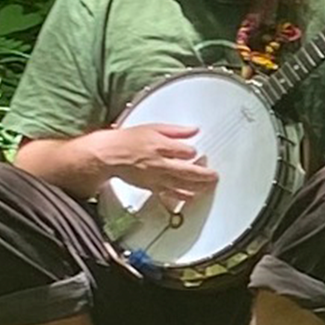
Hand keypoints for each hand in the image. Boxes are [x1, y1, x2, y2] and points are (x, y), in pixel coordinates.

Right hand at [104, 123, 218, 207]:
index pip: (186, 151)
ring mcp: (156, 177)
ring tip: (209, 187)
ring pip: (182, 185)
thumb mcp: (154, 127)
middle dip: (204, 174)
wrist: (110, 155)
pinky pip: (170, 194)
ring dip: (198, 187)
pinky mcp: (151, 187)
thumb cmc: (129, 140)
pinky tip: (192, 198)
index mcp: (161, 146)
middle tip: (214, 176)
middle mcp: (160, 163)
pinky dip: (183, 197)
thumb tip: (194, 130)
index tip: (197, 152)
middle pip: (188, 171)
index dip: (194, 152)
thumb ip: (176, 130)